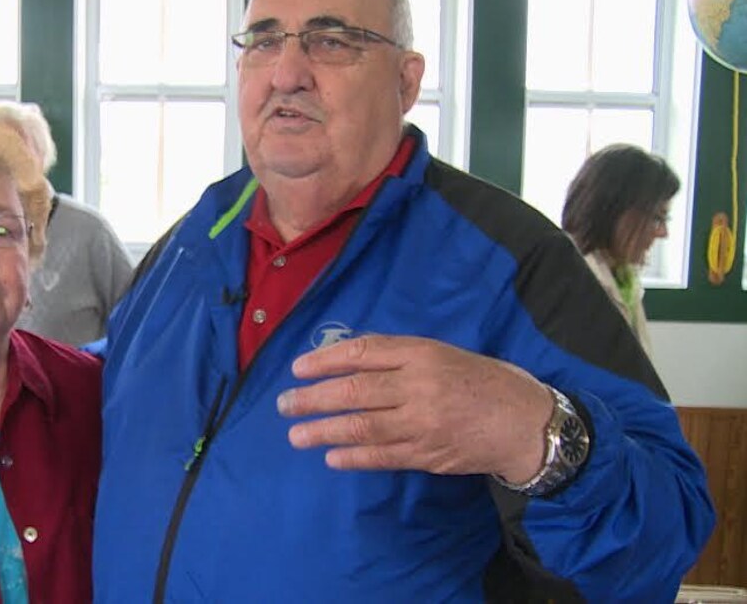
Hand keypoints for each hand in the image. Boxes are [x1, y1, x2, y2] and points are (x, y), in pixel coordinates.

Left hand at [277, 334, 552, 483]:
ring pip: (363, 428)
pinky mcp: (429, 454)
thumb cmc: (479, 379)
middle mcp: (420, 386)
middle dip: (314, 399)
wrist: (524, 422)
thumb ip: (398, 356)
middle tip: (285, 404)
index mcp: (422, 354)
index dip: (326, 360)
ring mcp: (424, 423)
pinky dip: (354, 457)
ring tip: (297, 436)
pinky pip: (383, 457)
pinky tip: (332, 457)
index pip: (363, 353)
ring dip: (325, 432)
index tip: (298, 368)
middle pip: (355, 392)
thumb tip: (345, 361)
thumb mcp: (441, 353)